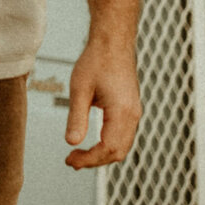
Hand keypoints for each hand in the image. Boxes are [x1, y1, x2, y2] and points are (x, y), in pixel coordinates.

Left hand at [64, 36, 141, 169]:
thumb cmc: (96, 61)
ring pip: (122, 146)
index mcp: (122, 111)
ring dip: (101, 155)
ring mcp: (134, 112)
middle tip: (71, 161)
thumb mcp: (79, 89)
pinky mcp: (130, 110)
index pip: (108, 148)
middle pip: (118, 152)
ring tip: (78, 156)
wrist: (113, 43)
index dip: (89, 159)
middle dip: (94, 161)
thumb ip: (76, 117)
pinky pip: (123, 136)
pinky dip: (108, 146)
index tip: (70, 160)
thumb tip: (71, 143)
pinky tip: (91, 145)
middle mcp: (133, 115)